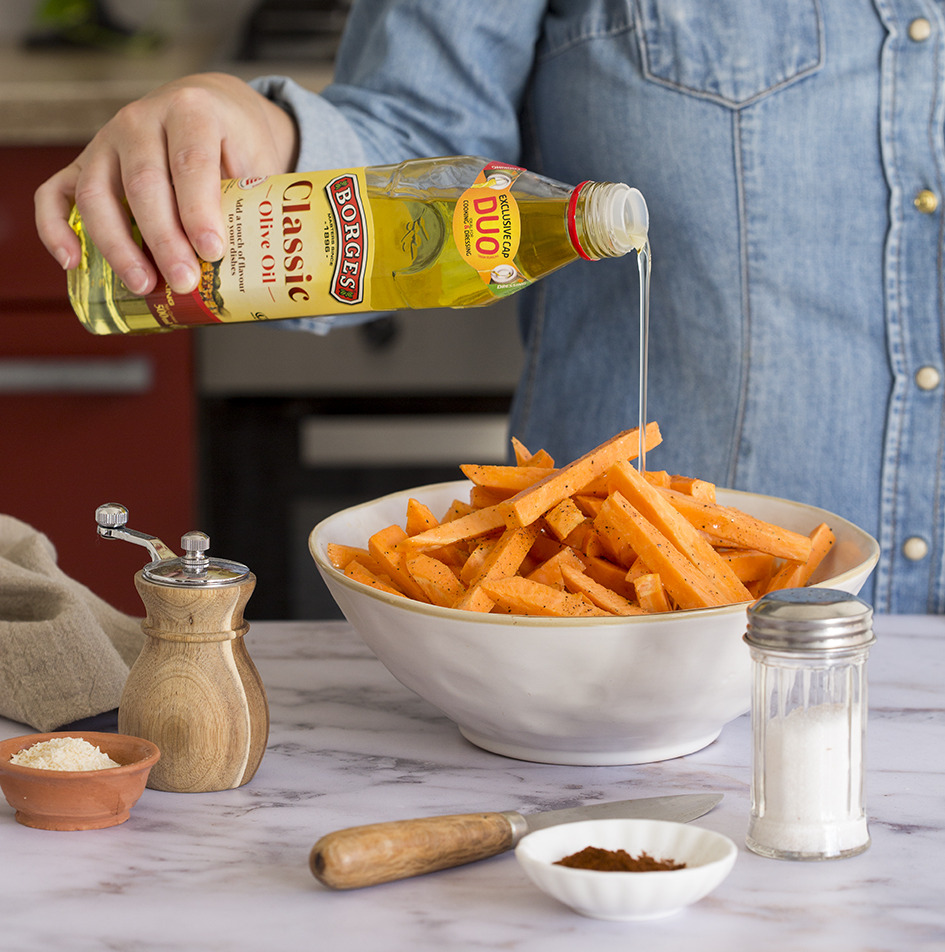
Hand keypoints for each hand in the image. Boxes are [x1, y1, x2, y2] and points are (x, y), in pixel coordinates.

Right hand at [34, 72, 298, 294]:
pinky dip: (55, 228)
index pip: (190, 163)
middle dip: (163, 240)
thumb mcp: (257, 161)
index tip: (213, 251)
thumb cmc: (238, 143)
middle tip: (184, 281)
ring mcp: (107, 141)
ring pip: (97, 194)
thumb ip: (253, 203)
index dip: (199, 210)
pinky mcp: (85, 163)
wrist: (212, 106)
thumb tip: (261, 270)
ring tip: (144, 285)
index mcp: (192, 111)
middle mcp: (142, 120)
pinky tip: (73, 262)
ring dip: (117, 245)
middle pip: (144, 184)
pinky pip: (56, 193)